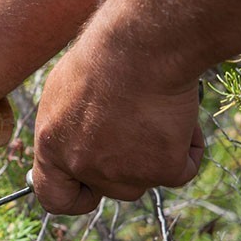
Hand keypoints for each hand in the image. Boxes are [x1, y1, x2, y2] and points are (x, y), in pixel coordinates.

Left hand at [31, 34, 204, 214]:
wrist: (142, 43)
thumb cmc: (106, 53)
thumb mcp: (68, 88)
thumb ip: (71, 125)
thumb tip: (79, 139)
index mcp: (52, 146)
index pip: (55, 197)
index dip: (78, 195)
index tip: (93, 187)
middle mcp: (82, 165)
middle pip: (112, 187)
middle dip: (129, 163)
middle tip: (140, 121)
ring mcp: (122, 172)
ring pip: (147, 177)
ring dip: (156, 152)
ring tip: (157, 107)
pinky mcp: (162, 170)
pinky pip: (183, 169)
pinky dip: (188, 146)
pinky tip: (181, 114)